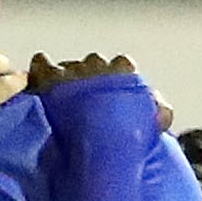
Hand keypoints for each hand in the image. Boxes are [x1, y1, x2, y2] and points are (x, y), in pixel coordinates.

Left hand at [29, 51, 176, 133]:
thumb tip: (162, 112)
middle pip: (95, 64)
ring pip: (68, 66)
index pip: (125, 65)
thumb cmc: (125, 134)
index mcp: (125, 70)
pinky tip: (39, 78)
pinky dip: (40, 69)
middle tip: (85, 101)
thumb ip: (160, 112)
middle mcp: (98, 64)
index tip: (114, 94)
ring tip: (61, 96)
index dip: (119, 79)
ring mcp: (72, 69)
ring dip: (65, 77)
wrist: (95, 138)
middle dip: (91, 78)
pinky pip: (41, 62)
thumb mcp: (152, 123)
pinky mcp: (47, 75)